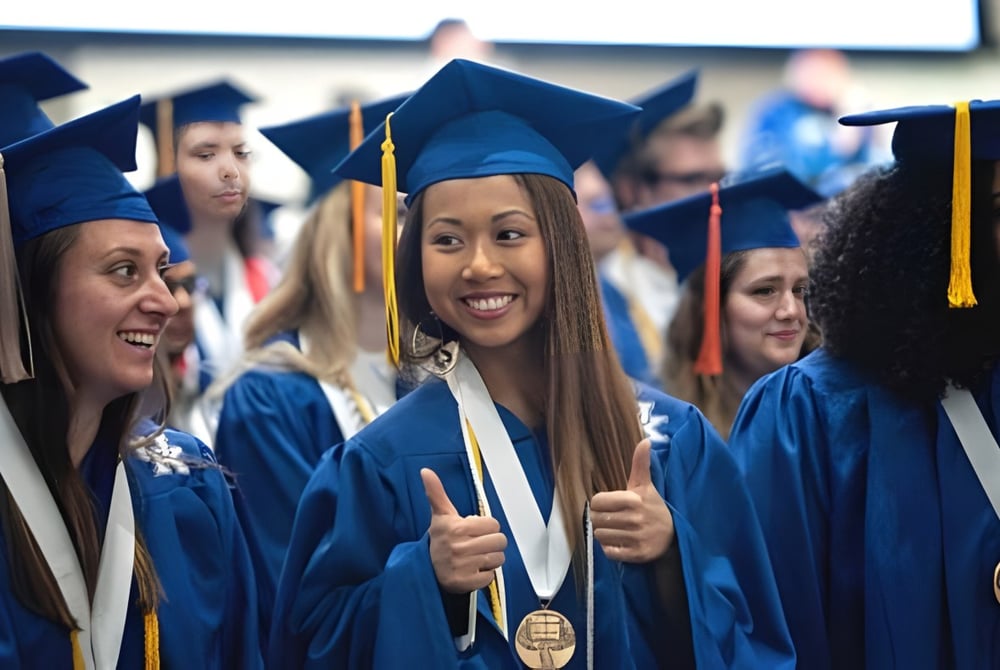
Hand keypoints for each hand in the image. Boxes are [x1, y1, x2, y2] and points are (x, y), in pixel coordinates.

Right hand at [421, 467, 506, 593]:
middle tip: (478, 544)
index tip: (474, 530)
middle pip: (499, 541)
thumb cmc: (440, 540)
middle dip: (491, 542)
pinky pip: (490, 577)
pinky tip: (473, 570)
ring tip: (476, 557)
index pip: (493, 524)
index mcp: (457, 528)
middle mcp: (459, 547)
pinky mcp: (466, 583)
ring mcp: (463, 566)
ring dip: (490, 559)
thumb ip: (437, 492)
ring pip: (498, 559)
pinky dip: (484, 575)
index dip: (486, 527)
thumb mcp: (440, 515)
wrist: (427, 569)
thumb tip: (425, 471)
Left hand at [590, 439, 673, 562]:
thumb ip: (640, 464)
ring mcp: (636, 538)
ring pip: (601, 536)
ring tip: (615, 529)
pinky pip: (609, 552)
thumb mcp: (646, 485)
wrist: (673, 536)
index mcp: (634, 499)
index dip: (598, 504)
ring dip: (604, 534)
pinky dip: (610, 548)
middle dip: (599, 519)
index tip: (606, 505)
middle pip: (596, 519)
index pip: (597, 501)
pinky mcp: (637, 554)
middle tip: (609, 518)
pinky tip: (619, 542)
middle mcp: (635, 519)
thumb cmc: (653, 507)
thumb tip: (645, 440)